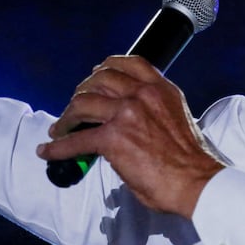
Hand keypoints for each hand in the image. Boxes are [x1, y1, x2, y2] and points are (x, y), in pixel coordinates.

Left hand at [37, 56, 225, 216]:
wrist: (197, 180)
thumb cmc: (190, 159)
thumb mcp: (177, 118)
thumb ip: (154, 110)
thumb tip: (132, 122)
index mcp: (161, 89)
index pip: (130, 63)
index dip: (106, 66)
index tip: (95, 75)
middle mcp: (142, 95)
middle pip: (99, 80)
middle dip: (81, 91)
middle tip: (74, 106)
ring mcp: (125, 114)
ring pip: (82, 104)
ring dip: (66, 117)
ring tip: (59, 128)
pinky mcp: (113, 139)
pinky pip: (76, 140)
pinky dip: (57, 147)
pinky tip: (47, 151)